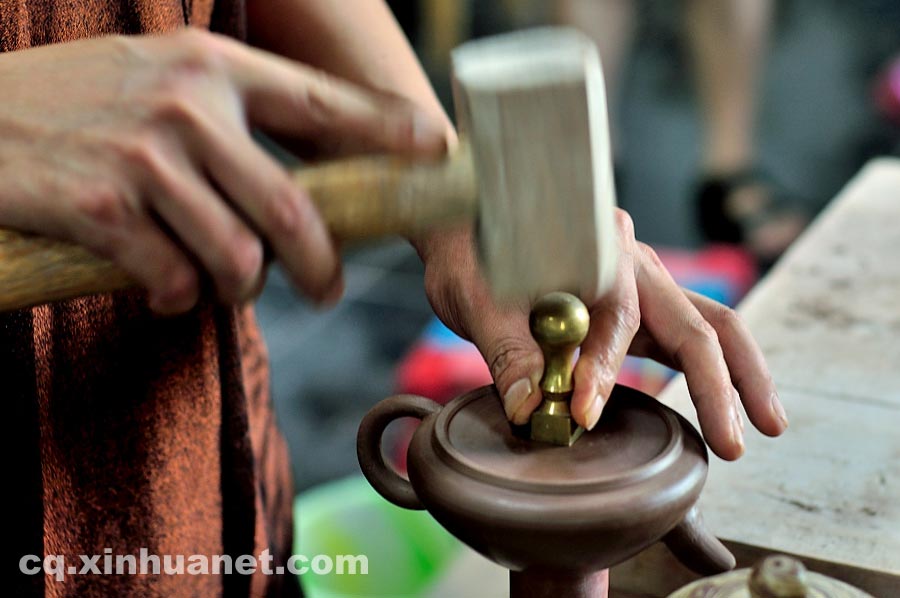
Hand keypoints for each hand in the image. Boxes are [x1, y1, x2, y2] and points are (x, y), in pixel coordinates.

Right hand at [0, 29, 445, 312]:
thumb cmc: (76, 105)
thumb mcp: (157, 78)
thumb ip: (230, 115)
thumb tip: (303, 185)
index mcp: (215, 66)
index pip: (323, 103)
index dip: (389, 131)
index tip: (437, 150)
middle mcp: (189, 105)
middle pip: (294, 208)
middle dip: (321, 266)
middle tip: (326, 290)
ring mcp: (146, 156)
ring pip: (238, 255)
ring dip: (239, 288)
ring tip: (222, 285)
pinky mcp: (105, 207)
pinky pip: (174, 279)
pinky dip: (176, 299)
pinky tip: (161, 289)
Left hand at [419, 210, 787, 459]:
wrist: (469, 232)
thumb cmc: (472, 258)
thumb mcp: (477, 299)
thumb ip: (507, 350)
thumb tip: (528, 408)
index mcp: (596, 247)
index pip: (616, 313)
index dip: (603, 366)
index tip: (584, 411)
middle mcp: (632, 261)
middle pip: (696, 319)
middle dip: (718, 384)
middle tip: (733, 443)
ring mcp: (643, 283)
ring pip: (711, 325)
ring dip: (740, 378)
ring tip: (766, 427)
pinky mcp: (641, 307)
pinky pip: (692, 336)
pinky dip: (715, 372)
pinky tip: (731, 407)